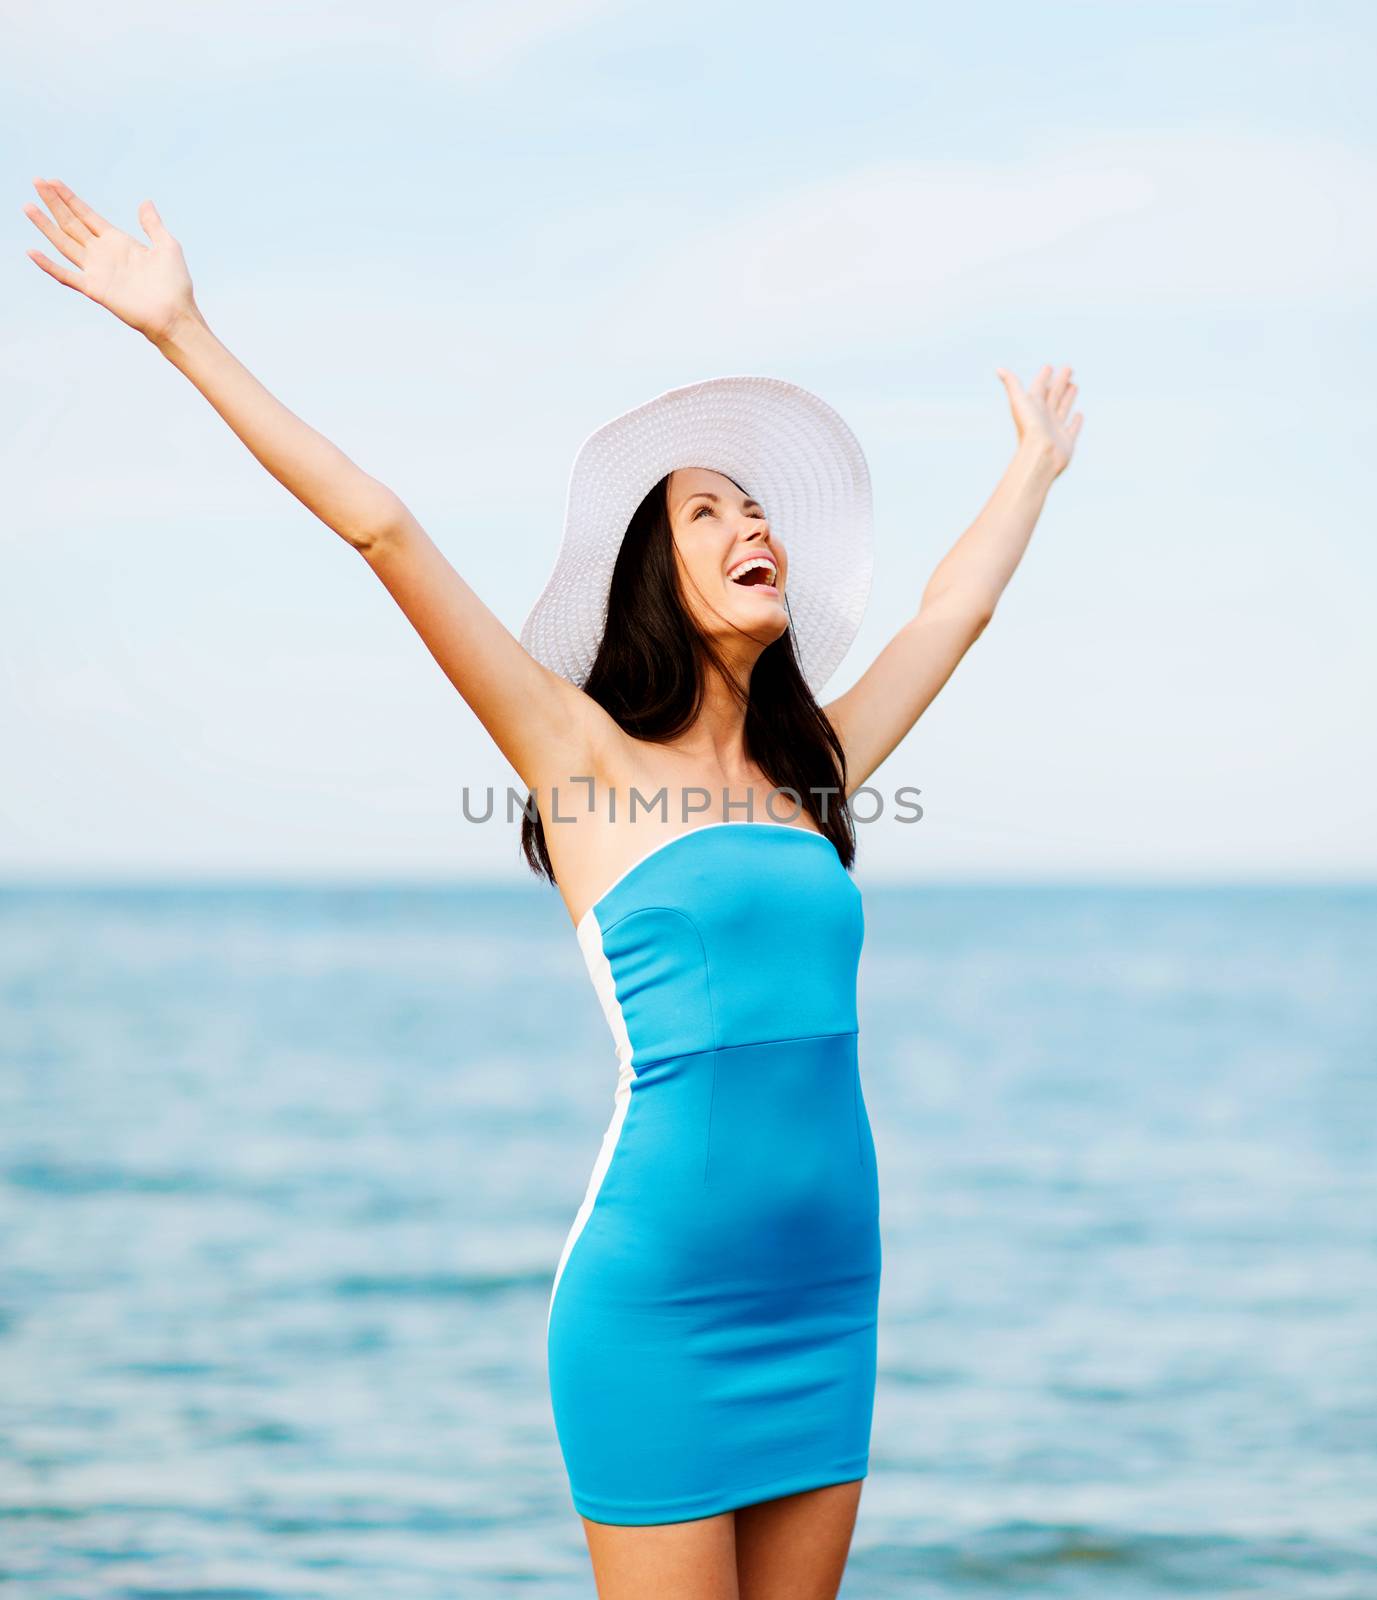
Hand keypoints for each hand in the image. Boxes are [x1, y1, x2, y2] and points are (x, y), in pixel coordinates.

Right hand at [23, 178, 197, 344]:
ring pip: (64, 243)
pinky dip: (49, 265)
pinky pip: (66, 276)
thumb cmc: (175, 284)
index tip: (52, 181)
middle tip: (36, 181)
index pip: (87, 215)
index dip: (70, 198)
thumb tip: (145, 202)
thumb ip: (152, 225)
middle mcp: (103, 254)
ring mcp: (97, 271)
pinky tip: (33, 252)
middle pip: (71, 223)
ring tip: (28, 206)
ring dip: (45, 225)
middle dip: (54, 202)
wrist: (175, 315)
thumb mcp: (167, 246)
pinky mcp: (95, 289)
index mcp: (118, 241)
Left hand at [995, 364, 1083, 476]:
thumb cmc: (1029, 427)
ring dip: (1068, 397)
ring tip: (1074, 385)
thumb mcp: (1019, 400)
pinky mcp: (1066, 440)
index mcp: (1033, 407)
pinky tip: (1079, 414)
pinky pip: (1072, 428)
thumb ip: (1012, 384)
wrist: (1040, 455)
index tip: (1048, 367)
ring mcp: (1055, 429)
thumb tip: (999, 369)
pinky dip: (1076, 421)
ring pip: (1063, 408)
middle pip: (1053, 395)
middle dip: (1060, 382)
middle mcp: (1043, 417)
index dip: (1043, 377)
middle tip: (1069, 369)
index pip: (1039, 388)